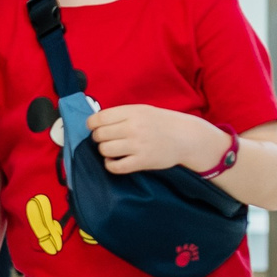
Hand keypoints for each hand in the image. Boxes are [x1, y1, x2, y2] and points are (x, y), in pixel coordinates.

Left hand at [88, 104, 212, 175]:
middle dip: (99, 138)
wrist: (186, 137)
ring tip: (112, 150)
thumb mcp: (142, 110)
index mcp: (132, 112)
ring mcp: (138, 145)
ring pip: (105, 150)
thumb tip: (96, 122)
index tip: (94, 128)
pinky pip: (116, 167)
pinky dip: (110, 165)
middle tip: (106, 139)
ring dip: (104, 151)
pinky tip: (114, 161)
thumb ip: (122, 114)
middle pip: (99, 135)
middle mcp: (133, 128)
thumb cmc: (161, 123)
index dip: (91, 124)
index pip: (99, 118)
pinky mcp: (142, 161)